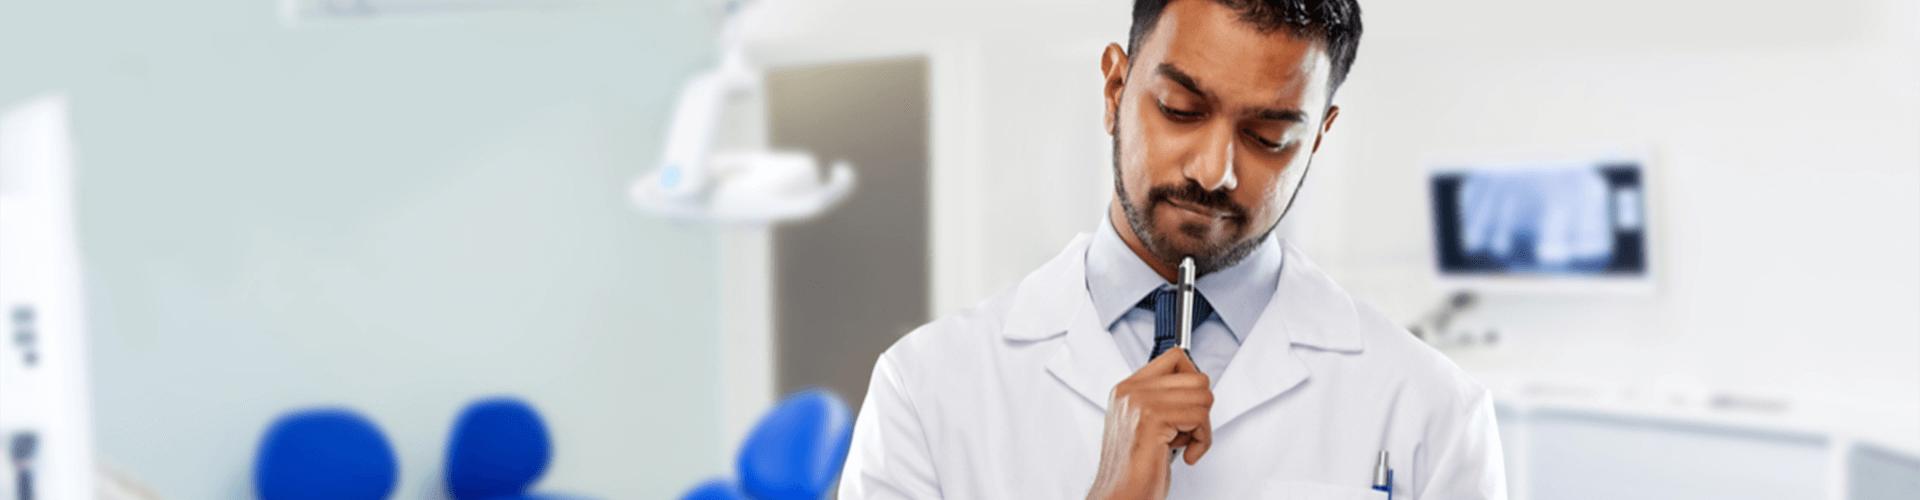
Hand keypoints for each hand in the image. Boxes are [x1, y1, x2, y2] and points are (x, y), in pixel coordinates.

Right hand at [1085, 348, 1212, 499]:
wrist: (1119, 497)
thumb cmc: (1132, 472)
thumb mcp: (1144, 426)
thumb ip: (1163, 402)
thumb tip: (1195, 389)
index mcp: (1127, 389)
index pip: (1176, 357)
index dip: (1193, 383)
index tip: (1192, 406)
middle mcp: (1131, 392)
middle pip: (1196, 377)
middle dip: (1201, 409)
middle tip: (1187, 431)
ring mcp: (1140, 402)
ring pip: (1203, 396)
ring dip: (1202, 427)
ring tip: (1184, 444)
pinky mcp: (1152, 418)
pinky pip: (1200, 416)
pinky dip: (1202, 440)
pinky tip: (1186, 453)